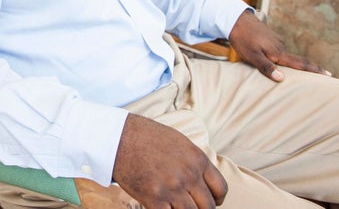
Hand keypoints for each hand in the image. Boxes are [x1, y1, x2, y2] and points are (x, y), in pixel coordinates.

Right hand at [111, 114, 226, 207]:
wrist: (119, 136)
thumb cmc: (146, 136)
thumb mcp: (178, 141)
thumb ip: (193, 160)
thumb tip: (201, 178)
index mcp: (197, 159)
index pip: (220, 189)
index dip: (217, 199)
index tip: (211, 201)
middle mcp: (188, 175)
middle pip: (208, 207)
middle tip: (191, 207)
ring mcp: (172, 188)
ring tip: (175, 207)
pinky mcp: (154, 198)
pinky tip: (162, 208)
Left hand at [228, 10, 330, 80]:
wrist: (235, 19)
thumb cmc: (242, 38)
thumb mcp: (251, 56)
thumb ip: (266, 67)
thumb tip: (282, 78)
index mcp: (278, 52)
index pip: (301, 63)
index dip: (315, 70)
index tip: (330, 75)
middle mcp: (280, 47)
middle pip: (297, 61)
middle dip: (309, 70)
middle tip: (324, 78)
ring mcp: (276, 42)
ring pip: (287, 57)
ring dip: (293, 66)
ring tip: (303, 77)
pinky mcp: (270, 40)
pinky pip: (279, 52)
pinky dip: (283, 60)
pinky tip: (281, 65)